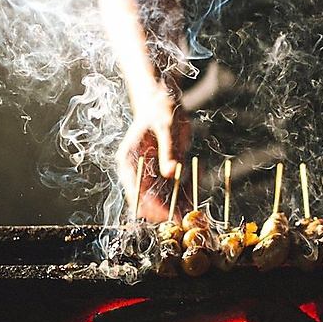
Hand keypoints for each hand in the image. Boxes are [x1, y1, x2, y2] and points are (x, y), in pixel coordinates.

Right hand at [116, 88, 190, 220]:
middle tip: (182, 220)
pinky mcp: (163, 173)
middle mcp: (136, 170)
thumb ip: (169, 150)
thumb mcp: (167, 127)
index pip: (134, 189)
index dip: (148, 205)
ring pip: (160, 198)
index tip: (165, 215)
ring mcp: (149, 173)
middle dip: (163, 211)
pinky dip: (182, 195)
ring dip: (174, 207)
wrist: (163, 101)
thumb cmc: (162, 110)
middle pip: (146, 199)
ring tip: (191, 217)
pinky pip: (172, 189)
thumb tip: (171, 173)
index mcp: (128, 159)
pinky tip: (195, 202)